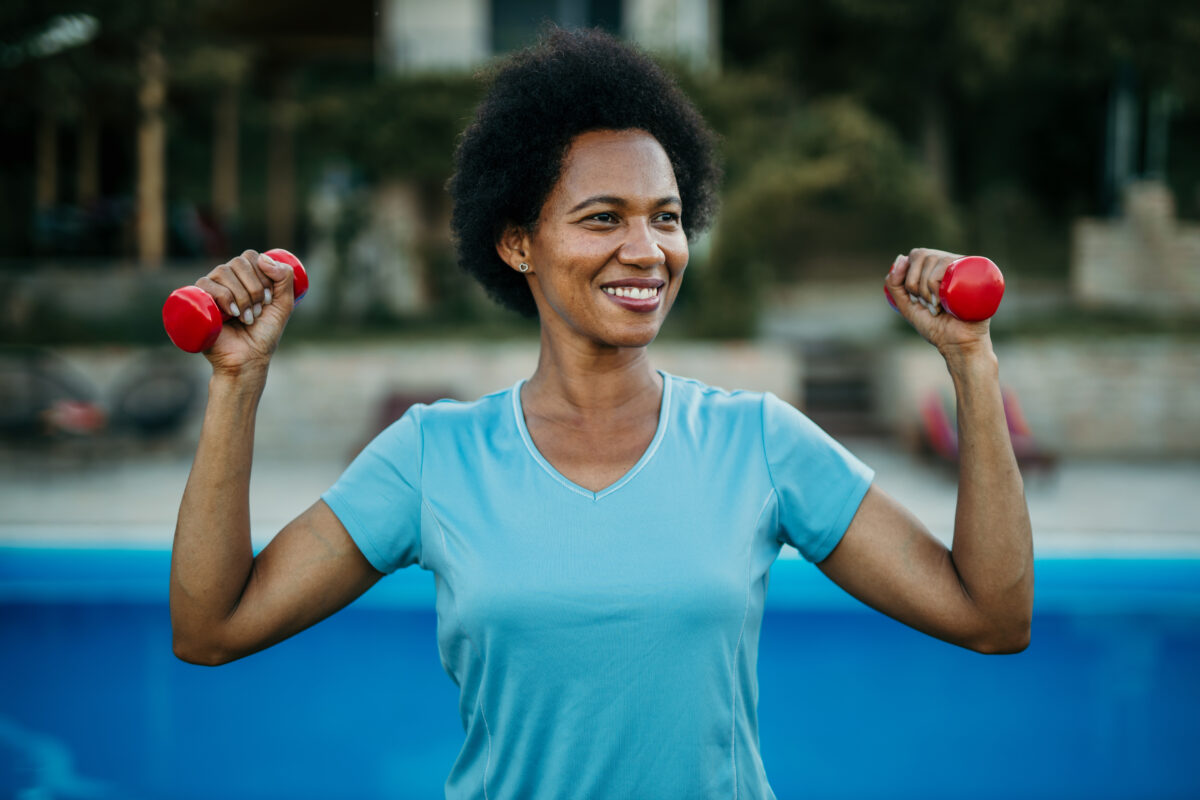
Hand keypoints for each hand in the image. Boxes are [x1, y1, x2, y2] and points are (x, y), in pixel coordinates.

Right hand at [194, 250, 296, 376]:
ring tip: (247, 318)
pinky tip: (232, 313)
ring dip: (242, 296)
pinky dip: (224, 297)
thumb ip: (285, 278)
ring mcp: (210, 289)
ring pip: (224, 271)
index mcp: (244, 277)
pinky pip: (206, 284)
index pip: (251, 257)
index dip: (263, 274)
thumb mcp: (283, 304)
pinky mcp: (197, 300)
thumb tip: (264, 258)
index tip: (268, 300)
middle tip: (259, 310)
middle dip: (254, 288)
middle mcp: (225, 279)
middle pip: (239, 262)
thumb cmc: (264, 333)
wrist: (248, 359)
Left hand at [885, 248, 992, 359]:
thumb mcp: (907, 305)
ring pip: (934, 259)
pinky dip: (935, 283)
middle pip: (922, 255)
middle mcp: (950, 263)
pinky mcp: (976, 272)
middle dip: (915, 284)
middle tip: (926, 305)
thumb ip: (894, 285)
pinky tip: (941, 301)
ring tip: (937, 307)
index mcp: (936, 268)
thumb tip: (901, 258)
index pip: (916, 255)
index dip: (908, 278)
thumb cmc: (935, 326)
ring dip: (926, 288)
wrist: (958, 343)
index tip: (916, 300)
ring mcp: (964, 266)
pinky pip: (946, 263)